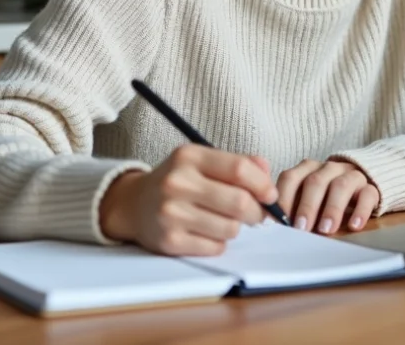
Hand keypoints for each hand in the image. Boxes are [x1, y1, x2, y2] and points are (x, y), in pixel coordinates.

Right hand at [99, 145, 277, 256]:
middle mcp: (177, 182)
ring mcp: (171, 213)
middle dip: (256, 212)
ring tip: (223, 221)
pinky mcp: (169, 241)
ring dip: (235, 228)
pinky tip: (206, 233)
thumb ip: (239, 164)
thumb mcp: (203, 162)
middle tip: (256, 215)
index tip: (270, 195)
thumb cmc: (179, 182)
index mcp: (190, 156)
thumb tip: (269, 176)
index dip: (263, 185)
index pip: (240, 169)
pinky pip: (215, 247)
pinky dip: (219, 243)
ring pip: (230, 228)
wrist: (134, 205)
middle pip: (239, 202)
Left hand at [276, 159, 378, 234]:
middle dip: (307, 206)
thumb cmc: (325, 197)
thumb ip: (290, 205)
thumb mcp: (306, 198)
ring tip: (326, 230)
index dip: (283, 199)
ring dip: (332, 208)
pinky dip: (360, 210)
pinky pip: (367, 194)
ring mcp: (351, 175)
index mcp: (308, 169)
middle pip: (315, 181)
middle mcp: (328, 169)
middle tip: (301, 228)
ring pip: (341, 186)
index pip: (291, 178)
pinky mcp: (371, 187)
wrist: (362, 184)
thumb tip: (269, 225)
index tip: (277, 222)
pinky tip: (354, 226)